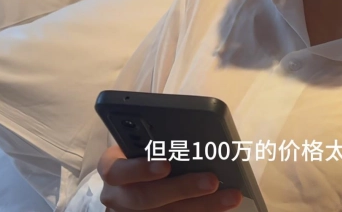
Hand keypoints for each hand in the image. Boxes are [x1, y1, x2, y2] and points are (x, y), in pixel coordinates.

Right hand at [98, 145, 242, 211]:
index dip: (140, 169)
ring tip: (230, 196)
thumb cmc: (141, 154)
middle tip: (211, 180)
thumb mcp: (141, 144)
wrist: (132, 181)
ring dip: (202, 206)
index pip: (116, 170)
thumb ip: (157, 142)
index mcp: (111, 168)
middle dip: (182, 189)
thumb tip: (194, 137)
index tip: (166, 165)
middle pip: (145, 197)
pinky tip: (222, 206)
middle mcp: (117, 196)